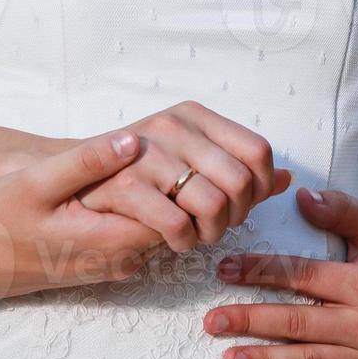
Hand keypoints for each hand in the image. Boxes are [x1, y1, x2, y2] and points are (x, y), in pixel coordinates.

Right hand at [0, 133, 164, 307]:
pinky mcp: (111, 261)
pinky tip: (125, 182)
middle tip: (163, 149)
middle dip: (176, 186)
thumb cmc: (2, 220)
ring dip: (161, 196)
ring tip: (144, 162)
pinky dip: (146, 208)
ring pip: (164, 228)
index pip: (178, 215)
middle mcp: (123, 259)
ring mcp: (119, 263)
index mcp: (111, 240)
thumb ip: (85, 162)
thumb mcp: (36, 182)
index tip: (168, 150)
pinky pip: (144, 233)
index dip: (180, 181)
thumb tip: (132, 140)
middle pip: (178, 222)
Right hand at [76, 101, 289, 252]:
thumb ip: (236, 167)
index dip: (259, 187)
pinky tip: (173, 240)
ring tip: (195, 233)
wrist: (70, 180)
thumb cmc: (138, 173)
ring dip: (210, 233)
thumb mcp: (188, 159)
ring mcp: (147, 155)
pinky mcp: (126, 187)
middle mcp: (172, 127)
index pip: (257, 151)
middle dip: (235, 216)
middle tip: (215, 224)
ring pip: (213, 205)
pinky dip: (183, 242)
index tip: (241, 204)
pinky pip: (179, 225)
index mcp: (192, 116)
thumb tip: (287, 178)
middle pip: (240, 182)